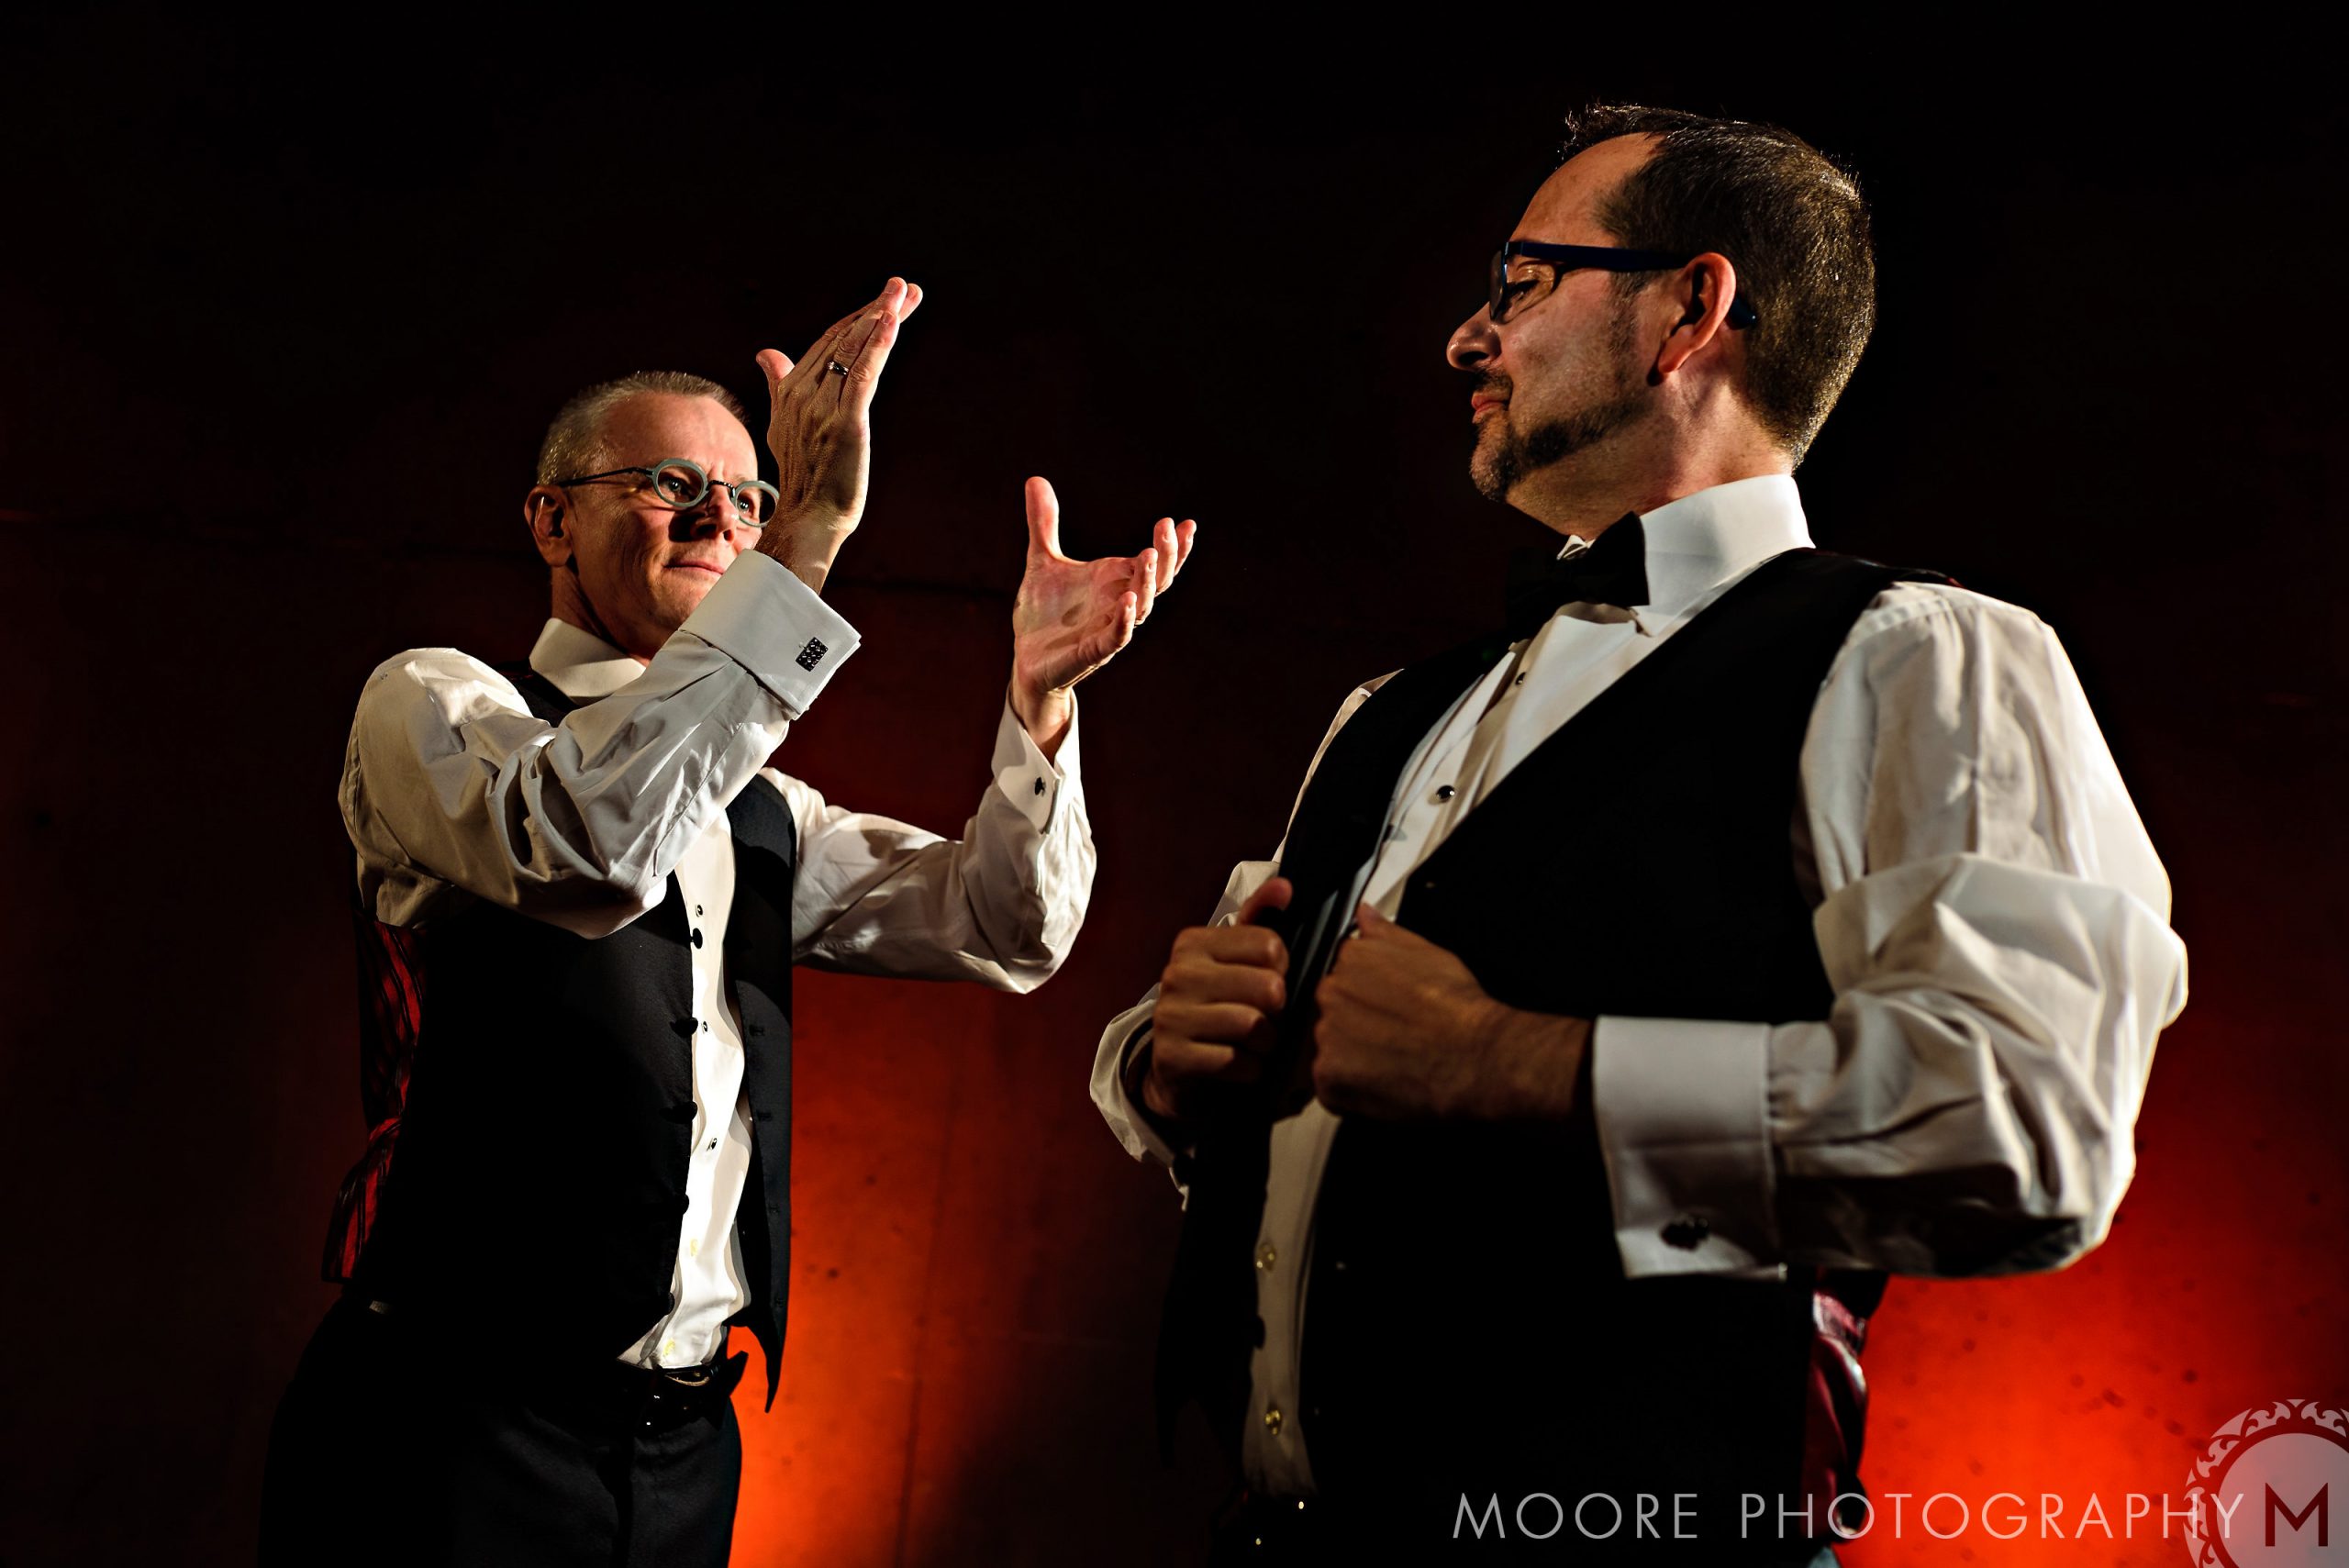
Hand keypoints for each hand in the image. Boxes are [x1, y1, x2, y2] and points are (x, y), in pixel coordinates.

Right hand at [751, 278, 925, 590]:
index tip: (888, 302)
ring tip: (906, 293)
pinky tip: (892, 322)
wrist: (808, 521)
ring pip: (854, 350)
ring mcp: (822, 408)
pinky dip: (878, 345)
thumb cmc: (806, 479)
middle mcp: (803, 394)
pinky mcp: (845, 423)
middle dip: (877, 310)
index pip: (828, 341)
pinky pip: (863, 374)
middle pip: (844, 338)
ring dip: (882, 316)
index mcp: (791, 391)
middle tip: (906, 288)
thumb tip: (767, 352)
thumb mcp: (786, 425)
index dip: (857, 318)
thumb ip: (779, 385)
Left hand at [1010, 477, 1195, 752]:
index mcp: (1115, 581)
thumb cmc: (1043, 614)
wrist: (1026, 659)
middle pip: (1157, 580)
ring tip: (1149, 555)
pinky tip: (1128, 600)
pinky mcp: (1092, 650)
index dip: (1174, 546)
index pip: (1156, 563)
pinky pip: (1115, 637)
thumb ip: (1044, 524)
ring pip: (1142, 606)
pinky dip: (1123, 620)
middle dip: (1167, 555)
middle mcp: (1119, 603)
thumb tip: (1035, 480)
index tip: (1186, 522)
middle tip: (1169, 527)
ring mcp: (1108, 627)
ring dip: (1148, 581)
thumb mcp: (1042, 561)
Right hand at [1139, 877, 1291, 1126]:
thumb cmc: (1215, 1004)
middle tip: (1269, 1019)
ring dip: (1267, 1043)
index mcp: (1194, 942)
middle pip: (1268, 987)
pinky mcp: (1172, 1057)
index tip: (1269, 981)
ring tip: (1258, 1043)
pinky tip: (1242, 1065)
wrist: (1174, 1063)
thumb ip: (1260, 919)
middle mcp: (1177, 974)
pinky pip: (1237, 1063)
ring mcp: (1170, 1016)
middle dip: (1279, 1011)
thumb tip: (1286, 887)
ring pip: (1253, 1026)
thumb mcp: (1233, 958)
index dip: (1282, 970)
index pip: (1270, 946)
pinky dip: (1251, 1070)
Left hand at [1310, 904, 1588, 1120]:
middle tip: (1393, 1039)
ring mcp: (1326, 1036)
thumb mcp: (1427, 951)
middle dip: (1355, 1026)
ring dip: (1352, 1058)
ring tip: (1392, 1063)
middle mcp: (1330, 993)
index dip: (1367, 998)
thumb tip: (1364, 914)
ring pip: (1330, 1048)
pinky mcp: (1329, 1076)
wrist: (1474, 1056)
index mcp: (1351, 960)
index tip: (1386, 1010)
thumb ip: (1386, 932)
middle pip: (1332, 1011)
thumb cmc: (1457, 1008)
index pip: (1341, 976)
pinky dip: (1352, 1090)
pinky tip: (1385, 1084)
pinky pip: (1331, 1086)